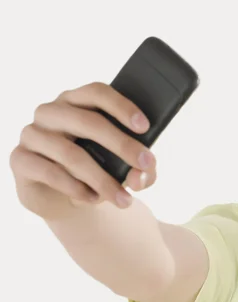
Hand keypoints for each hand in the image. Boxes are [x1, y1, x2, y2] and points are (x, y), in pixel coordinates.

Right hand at [10, 82, 156, 218]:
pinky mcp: (20, 159)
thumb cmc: (99, 170)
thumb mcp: (126, 170)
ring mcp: (32, 134)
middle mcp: (52, 112)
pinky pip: (50, 172)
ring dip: (102, 179)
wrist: (65, 197)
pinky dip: (77, 188)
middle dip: (121, 144)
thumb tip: (141, 176)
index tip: (144, 127)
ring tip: (123, 199)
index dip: (121, 107)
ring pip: (71, 153)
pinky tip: (94, 199)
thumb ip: (141, 170)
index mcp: (78, 102)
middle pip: (88, 122)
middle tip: (145, 164)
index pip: (97, 93)